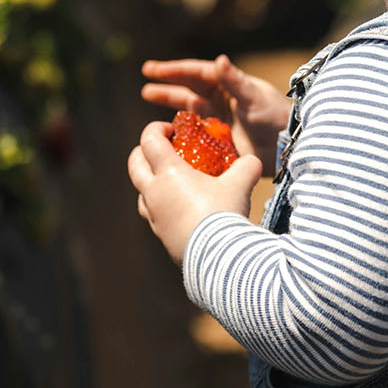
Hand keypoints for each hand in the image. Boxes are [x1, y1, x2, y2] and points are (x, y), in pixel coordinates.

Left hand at [128, 120, 261, 263]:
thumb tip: (253, 161)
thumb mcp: (240, 185)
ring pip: (140, 193)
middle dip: (143, 151)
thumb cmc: (224, 214)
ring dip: (149, 181)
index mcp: (168, 173)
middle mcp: (154, 193)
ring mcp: (154, 216)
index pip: (149, 141)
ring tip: (170, 181)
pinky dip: (161, 206)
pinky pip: (153, 215)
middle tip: (161, 148)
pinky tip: (179, 208)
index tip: (171, 129)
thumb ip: (247, 167)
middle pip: (134, 164)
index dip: (156, 129)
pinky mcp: (161, 235)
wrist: (217, 257)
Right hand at [140, 55, 290, 174]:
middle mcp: (221, 100)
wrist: (289, 146)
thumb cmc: (276, 117)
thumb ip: (234, 80)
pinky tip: (165, 134)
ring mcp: (218, 121)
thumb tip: (219, 59)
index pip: (195, 73)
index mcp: (227, 85)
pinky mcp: (219, 141)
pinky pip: (195, 135)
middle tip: (144, 80)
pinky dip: (181, 133)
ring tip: (148, 97)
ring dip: (169, 104)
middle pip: (187, 89)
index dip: (173, 71)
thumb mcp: (254, 97)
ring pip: (188, 110)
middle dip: (166, 85)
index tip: (151, 69)